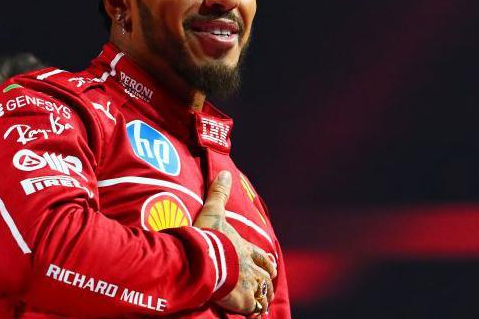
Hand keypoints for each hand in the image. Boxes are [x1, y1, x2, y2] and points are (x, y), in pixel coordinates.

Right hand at [194, 171, 276, 316]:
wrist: (207, 259)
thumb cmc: (210, 237)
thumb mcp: (213, 212)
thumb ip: (218, 193)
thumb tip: (225, 173)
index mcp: (245, 249)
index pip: (261, 257)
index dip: (266, 262)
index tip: (270, 267)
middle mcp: (251, 268)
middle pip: (265, 277)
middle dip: (267, 282)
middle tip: (267, 286)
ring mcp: (248, 285)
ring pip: (262, 294)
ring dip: (262, 298)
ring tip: (261, 304)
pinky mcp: (242, 300)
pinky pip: (252, 310)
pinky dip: (254, 312)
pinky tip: (253, 315)